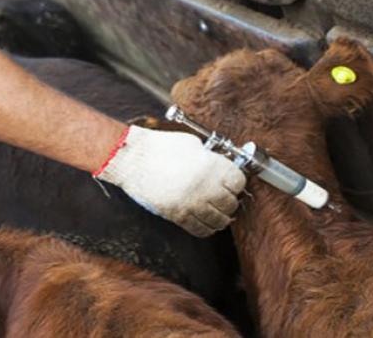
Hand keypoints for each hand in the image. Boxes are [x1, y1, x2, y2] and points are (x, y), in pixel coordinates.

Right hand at [95, 125, 245, 235]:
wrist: (133, 159)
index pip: (239, 182)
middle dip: (230, 201)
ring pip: (218, 220)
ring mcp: (191, 204)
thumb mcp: (193, 144)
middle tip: (226, 197)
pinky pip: (200, 229)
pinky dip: (207, 227)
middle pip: (231, 204)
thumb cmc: (161, 147)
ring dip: (221, 216)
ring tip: (218, 211)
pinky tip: (205, 220)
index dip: (237, 182)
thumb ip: (211, 158)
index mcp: (212, 167)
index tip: (233, 182)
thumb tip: (223, 169)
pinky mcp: (177, 215)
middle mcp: (205, 187)